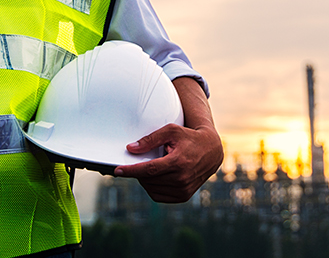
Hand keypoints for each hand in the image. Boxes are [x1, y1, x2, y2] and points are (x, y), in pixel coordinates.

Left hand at [113, 77, 223, 202]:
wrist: (211, 151)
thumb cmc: (189, 138)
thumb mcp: (171, 131)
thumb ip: (150, 139)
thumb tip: (131, 149)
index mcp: (178, 162)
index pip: (149, 170)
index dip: (131, 170)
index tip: (118, 170)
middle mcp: (182, 179)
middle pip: (149, 179)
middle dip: (139, 171)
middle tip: (139, 161)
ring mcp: (183, 190)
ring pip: (152, 188)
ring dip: (145, 179)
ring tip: (152, 167)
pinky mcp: (184, 196)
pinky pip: (159, 195)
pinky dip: (153, 187)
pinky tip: (156, 177)